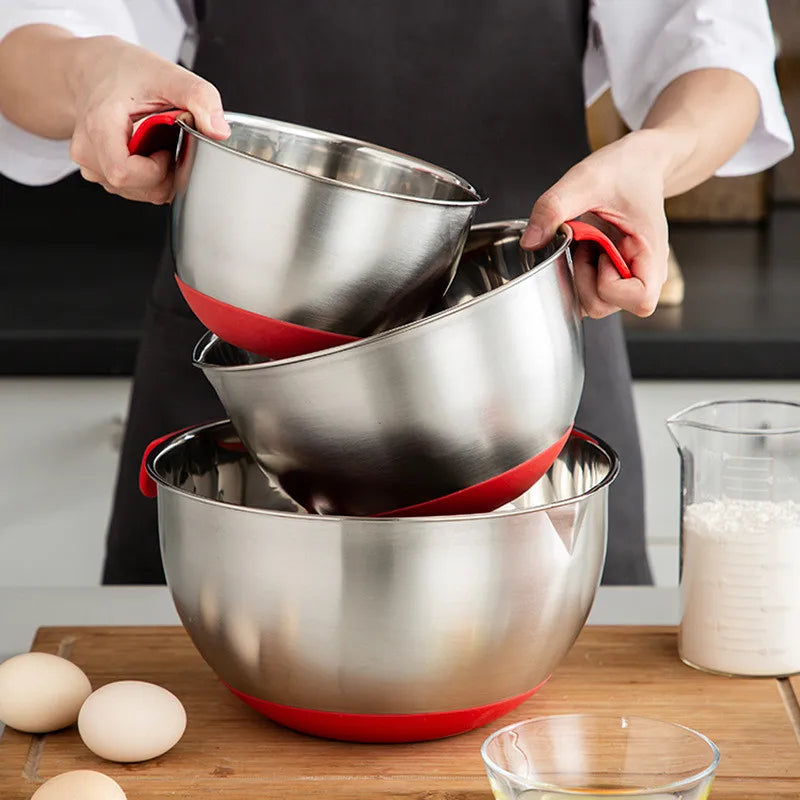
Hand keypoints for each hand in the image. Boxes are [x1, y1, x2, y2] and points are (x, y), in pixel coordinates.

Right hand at [68, 36, 229, 203]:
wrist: (93, 68)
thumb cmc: (123, 70)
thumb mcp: (166, 73)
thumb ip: (198, 97)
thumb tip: (219, 130)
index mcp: (99, 126)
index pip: (124, 174)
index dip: (156, 171)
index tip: (168, 150)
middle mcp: (88, 151)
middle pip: (136, 188)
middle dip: (165, 174)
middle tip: (169, 143)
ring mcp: (91, 165)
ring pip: (137, 193)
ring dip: (159, 176)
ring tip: (157, 144)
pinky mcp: (99, 173)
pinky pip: (133, 189)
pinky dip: (150, 177)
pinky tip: (150, 152)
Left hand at [521, 130, 670, 317]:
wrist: (638, 163)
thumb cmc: (625, 170)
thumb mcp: (586, 180)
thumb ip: (554, 208)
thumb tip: (530, 242)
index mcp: (651, 254)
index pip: (640, 300)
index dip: (610, 286)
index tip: (601, 253)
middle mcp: (643, 271)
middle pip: (607, 306)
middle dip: (583, 278)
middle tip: (584, 243)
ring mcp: (627, 275)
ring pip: (595, 303)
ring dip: (577, 276)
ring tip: (584, 243)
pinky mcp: (612, 273)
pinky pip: (587, 292)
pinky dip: (575, 274)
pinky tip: (581, 248)